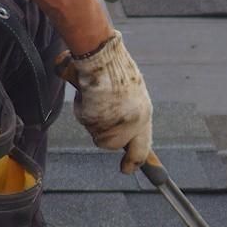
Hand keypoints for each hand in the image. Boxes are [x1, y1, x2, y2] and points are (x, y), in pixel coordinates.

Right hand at [62, 32, 152, 173]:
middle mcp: (133, 122)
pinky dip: (82, 108)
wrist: (102, 56)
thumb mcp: (131, 92)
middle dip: (104, 134)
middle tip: (99, 114)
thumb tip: (124, 134)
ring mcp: (115, 123)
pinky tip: (88, 93)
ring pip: (97, 133)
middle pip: (112, 145)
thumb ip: (128, 112)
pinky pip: (85, 121)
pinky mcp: (97, 120)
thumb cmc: (115, 68)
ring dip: (92, 118)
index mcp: (144, 114)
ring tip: (96, 97)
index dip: (134, 161)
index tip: (127, 170)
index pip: (143, 147)